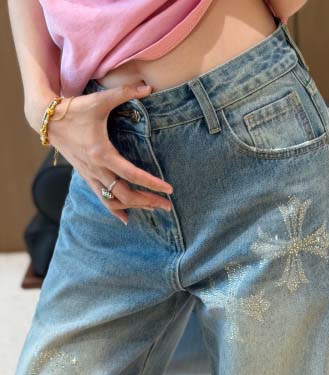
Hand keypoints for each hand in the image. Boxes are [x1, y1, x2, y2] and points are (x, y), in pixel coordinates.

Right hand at [44, 83, 173, 224]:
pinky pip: (102, 199)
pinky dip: (115, 210)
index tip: (168, 190)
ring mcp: (90, 175)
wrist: (46, 119)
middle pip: (125, 194)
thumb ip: (125, 92)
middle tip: (167, 206)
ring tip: (153, 209)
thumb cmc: (74, 109)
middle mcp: (96, 169)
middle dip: (148, 201)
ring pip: (114, 201)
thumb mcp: (99, 100)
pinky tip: (127, 220)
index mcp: (102, 153)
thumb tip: (148, 86)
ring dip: (135, 207)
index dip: (152, 184)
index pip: (132, 174)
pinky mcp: (85, 177)